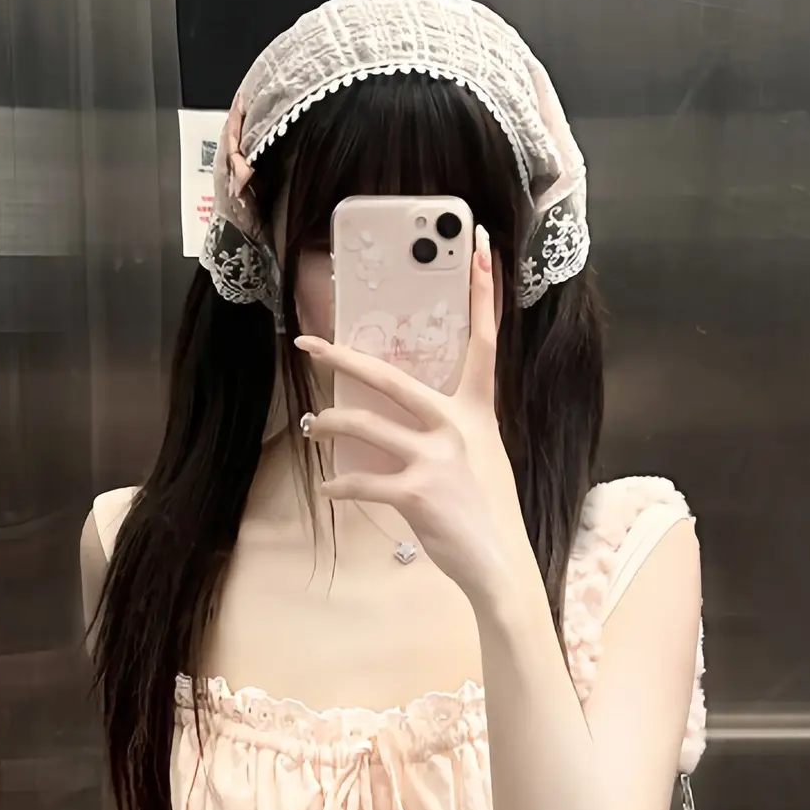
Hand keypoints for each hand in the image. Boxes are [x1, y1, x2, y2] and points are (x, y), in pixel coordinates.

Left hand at [296, 227, 537, 611]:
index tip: (479, 246)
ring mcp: (435, 458)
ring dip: (329, 426)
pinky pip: (361, 480)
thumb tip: (416, 416)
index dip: (482, 292)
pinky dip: (338, 485)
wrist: (500, 562)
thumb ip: (456, 428)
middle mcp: (456, 425)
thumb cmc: (488, 510)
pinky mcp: (415, 492)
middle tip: (309, 345)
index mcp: (477, 411)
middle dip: (342, 358)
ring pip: (362, 426)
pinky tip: (328, 488)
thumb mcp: (484, 456)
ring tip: (313, 427)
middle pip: (390, 377)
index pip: (483, 339)